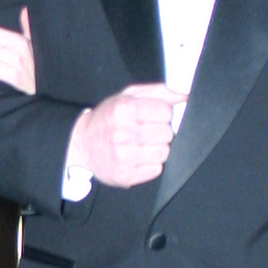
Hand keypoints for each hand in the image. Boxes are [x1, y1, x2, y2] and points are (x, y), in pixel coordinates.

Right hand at [68, 84, 187, 188]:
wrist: (81, 144)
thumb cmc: (108, 118)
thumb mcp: (128, 96)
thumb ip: (158, 92)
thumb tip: (185, 95)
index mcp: (124, 110)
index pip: (165, 112)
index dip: (161, 113)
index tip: (150, 116)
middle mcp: (123, 134)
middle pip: (167, 133)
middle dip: (160, 132)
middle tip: (146, 132)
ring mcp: (123, 157)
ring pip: (164, 153)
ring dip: (157, 149)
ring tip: (142, 145)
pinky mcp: (125, 176)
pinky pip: (156, 170)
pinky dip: (150, 164)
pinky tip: (138, 158)